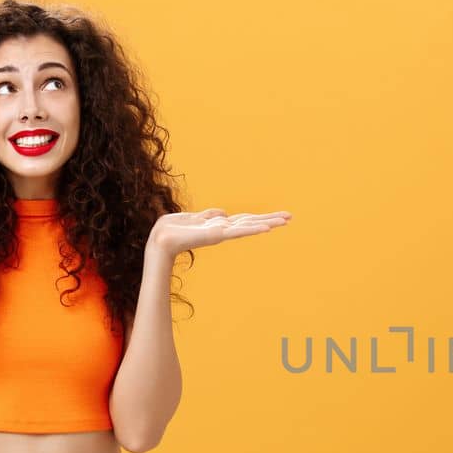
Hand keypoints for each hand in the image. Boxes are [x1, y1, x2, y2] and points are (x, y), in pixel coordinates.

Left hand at [150, 207, 290, 256]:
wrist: (161, 240)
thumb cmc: (172, 230)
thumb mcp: (192, 218)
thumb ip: (208, 216)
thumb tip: (223, 213)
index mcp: (219, 225)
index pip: (244, 220)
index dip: (261, 217)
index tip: (278, 216)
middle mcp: (224, 230)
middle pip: (252, 222)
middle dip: (271, 219)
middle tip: (291, 217)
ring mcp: (222, 233)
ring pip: (249, 226)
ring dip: (267, 223)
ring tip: (284, 221)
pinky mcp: (217, 236)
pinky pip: (238, 231)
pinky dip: (252, 229)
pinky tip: (265, 228)